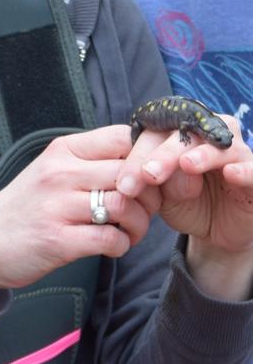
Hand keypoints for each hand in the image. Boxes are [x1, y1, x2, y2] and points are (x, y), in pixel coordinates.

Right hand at [0, 125, 158, 306]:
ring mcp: (57, 207)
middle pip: (130, 172)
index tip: (150, 177)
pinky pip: (110, 238)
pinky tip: (114, 246)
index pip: (123, 136)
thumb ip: (88, 162)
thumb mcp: (49, 171)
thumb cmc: (23, 208)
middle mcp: (59, 173)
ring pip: (125, 205)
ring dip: (140, 224)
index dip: (149, 156)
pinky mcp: (58, 240)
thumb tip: (140, 159)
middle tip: (146, 210)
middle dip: (150, 195)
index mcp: (62, 151)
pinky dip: (122, 245)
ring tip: (132, 231)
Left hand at [115, 115, 252, 299]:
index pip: (156, 135)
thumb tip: (143, 175)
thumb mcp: (162, 196)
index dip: (139, 156)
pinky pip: (252, 169)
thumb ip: (153, 182)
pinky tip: (230, 173)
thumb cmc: (185, 203)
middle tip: (148, 175)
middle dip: (164, 155)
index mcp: (181, 134)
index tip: (124, 185)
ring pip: (219, 146)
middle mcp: (209, 135)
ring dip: (202, 154)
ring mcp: (236, 153)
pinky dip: (243, 169)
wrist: (215, 230)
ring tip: (187, 165)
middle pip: (185, 135)